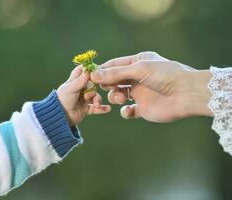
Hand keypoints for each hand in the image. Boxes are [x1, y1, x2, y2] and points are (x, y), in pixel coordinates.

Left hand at [57, 65, 110, 125]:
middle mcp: (79, 89)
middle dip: (93, 90)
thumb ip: (80, 80)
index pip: (81, 71)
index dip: (88, 70)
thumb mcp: (70, 89)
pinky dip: (101, 108)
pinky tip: (108, 109)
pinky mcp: (85, 109)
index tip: (96, 71)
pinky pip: (95, 108)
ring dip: (97, 100)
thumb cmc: (62, 101)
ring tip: (96, 105)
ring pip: (95, 96)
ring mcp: (83, 99)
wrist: (59, 117)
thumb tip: (88, 70)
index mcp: (74, 82)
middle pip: (92, 85)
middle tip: (89, 96)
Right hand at [90, 51, 212, 121]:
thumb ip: (116, 73)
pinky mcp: (143, 108)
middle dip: (106, 84)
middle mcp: (138, 77)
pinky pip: (127, 111)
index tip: (89, 75)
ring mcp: (140, 93)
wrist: (186, 94)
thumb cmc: (165, 75)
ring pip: (117, 95)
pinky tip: (129, 110)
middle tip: (101, 87)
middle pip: (114, 80)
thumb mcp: (139, 69)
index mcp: (138, 62)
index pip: (114, 65)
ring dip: (114, 96)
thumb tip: (94, 74)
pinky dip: (125, 112)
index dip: (102, 70)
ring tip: (119, 97)